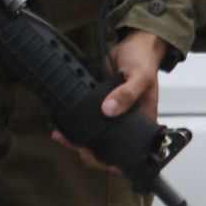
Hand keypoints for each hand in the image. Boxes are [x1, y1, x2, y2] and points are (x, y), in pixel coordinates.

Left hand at [68, 30, 167, 168]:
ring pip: (95, 136)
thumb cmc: (144, 60)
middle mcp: (127, 121)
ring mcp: (112, 114)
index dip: (116, 161)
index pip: (132, 151)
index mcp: (143, 120)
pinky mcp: (99, 104)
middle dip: (90, 153)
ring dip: (78, 140)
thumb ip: (126, 94)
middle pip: (109, 148)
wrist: (133, 43)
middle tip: (77, 146)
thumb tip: (109, 110)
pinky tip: (61, 124)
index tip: (100, 158)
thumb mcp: (139, 77)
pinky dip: (74, 124)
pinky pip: (87, 119)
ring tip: (62, 136)